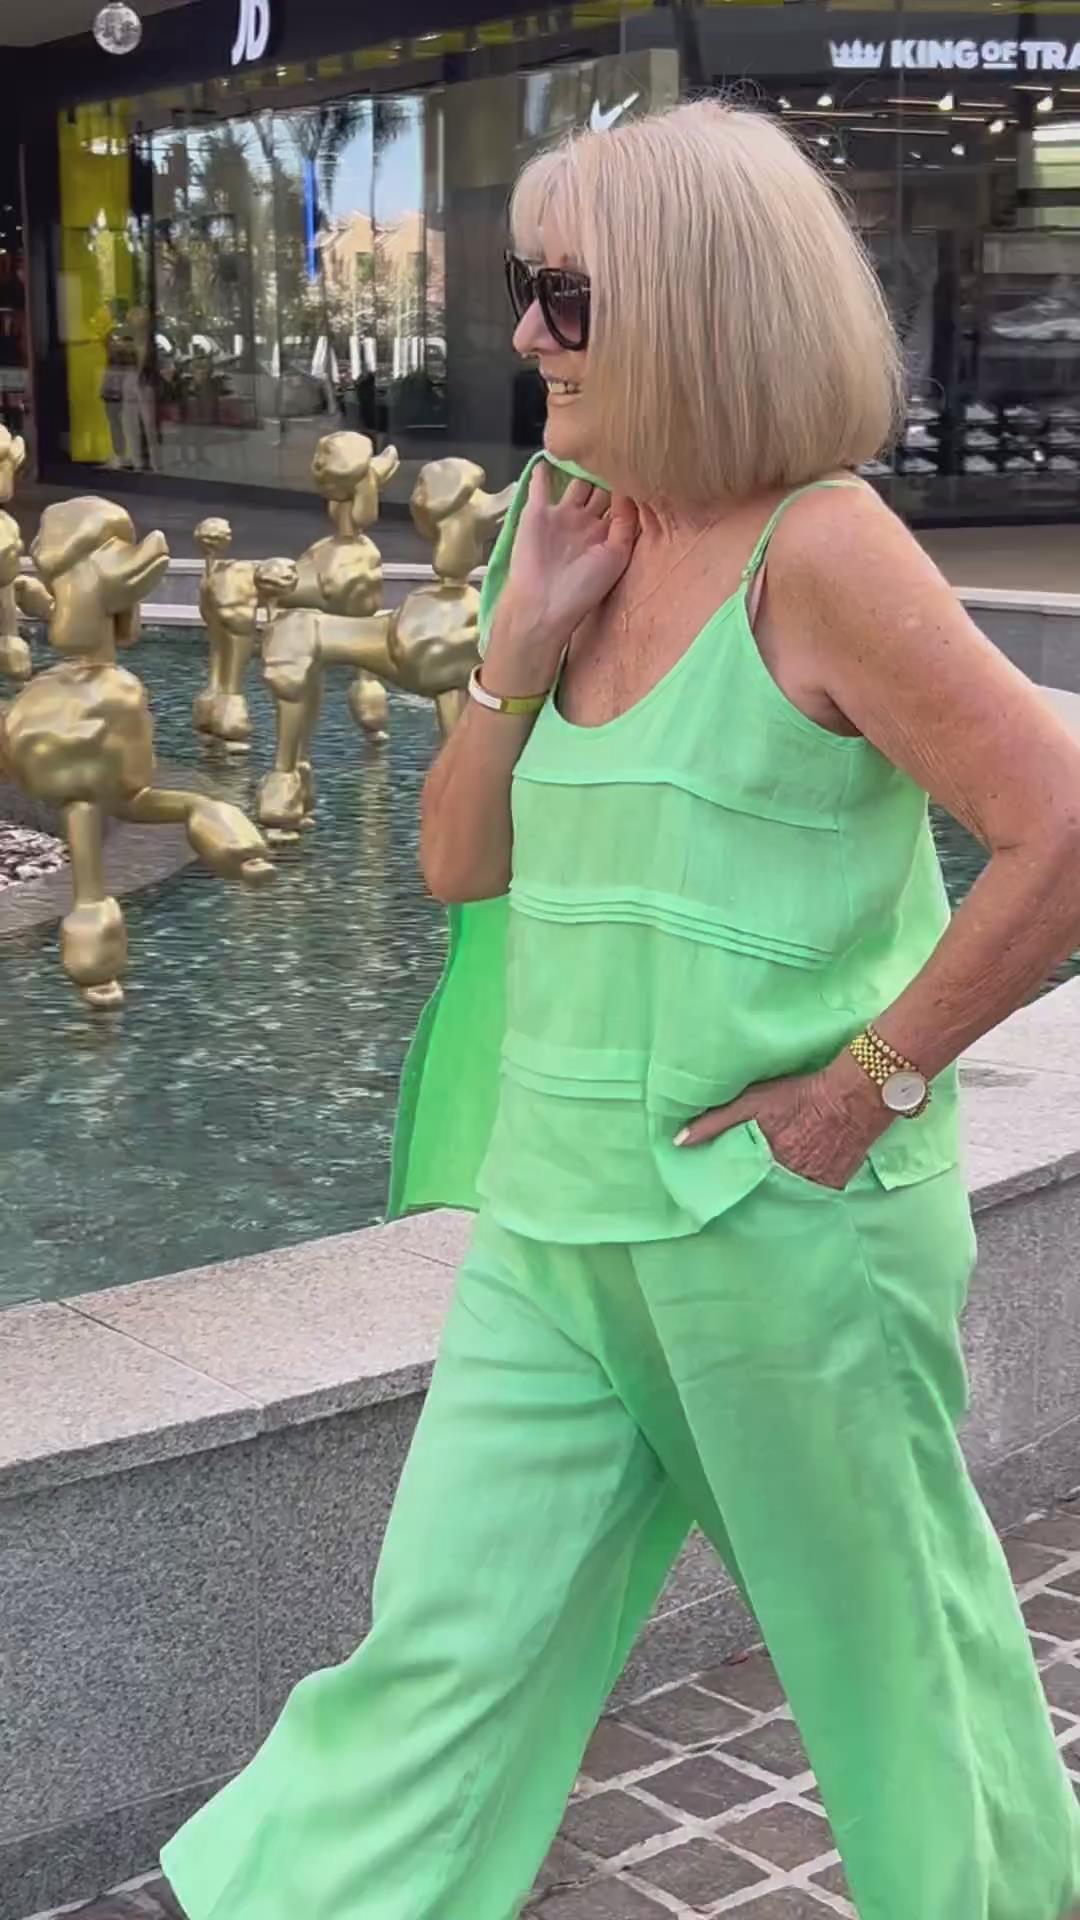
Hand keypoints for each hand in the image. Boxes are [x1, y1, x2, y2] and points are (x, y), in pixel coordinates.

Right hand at [485, 467, 637, 691]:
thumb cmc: (584, 586)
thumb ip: (626, 523)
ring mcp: (561, 516)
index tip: (642, 465)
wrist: (542, 603)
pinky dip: (544, 471)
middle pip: (600, 490)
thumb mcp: (617, 555)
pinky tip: (552, 453)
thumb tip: (630, 491)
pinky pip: (540, 486)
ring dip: (582, 467)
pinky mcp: (536, 512)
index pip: (621, 505)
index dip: (630, 487)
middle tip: (620, 449)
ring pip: (575, 485)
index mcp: (605, 536)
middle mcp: (585, 523)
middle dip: (609, 472)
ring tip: (591, 444)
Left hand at [674, 1065, 888, 1191]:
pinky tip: (801, 1176)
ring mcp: (811, 1187)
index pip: (735, 1185)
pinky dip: (803, 1187)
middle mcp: (786, 1181)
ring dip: (778, 1191)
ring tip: (774, 1182)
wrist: (853, 1098)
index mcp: (763, 1162)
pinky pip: (810, 1194)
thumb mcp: (752, 1102)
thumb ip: (714, 1122)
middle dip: (750, 1194)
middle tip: (743, 1195)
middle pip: (759, 1195)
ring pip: (785, 1196)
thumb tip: (677, 1141)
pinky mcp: (832, 1187)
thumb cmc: (799, 1096)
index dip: (727, 1187)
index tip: (714, 1194)